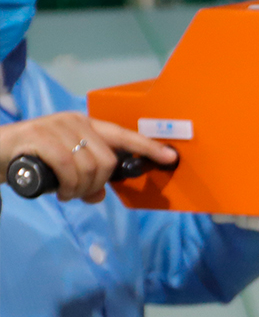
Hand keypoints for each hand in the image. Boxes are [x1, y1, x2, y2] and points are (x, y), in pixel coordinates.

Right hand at [0, 112, 176, 202]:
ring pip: (90, 167)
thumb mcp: (63, 168)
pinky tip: (58, 191)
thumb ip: (85, 178)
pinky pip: (69, 167)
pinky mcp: (40, 137)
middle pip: (108, 160)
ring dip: (80, 189)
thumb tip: (99, 196)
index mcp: (85, 125)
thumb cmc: (31, 159)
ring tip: (66, 193)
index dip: (148, 147)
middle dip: (97, 184)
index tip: (170, 157)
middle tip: (79, 193)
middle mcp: (74, 121)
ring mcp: (56, 126)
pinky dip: (67, 186)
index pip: (123, 135)